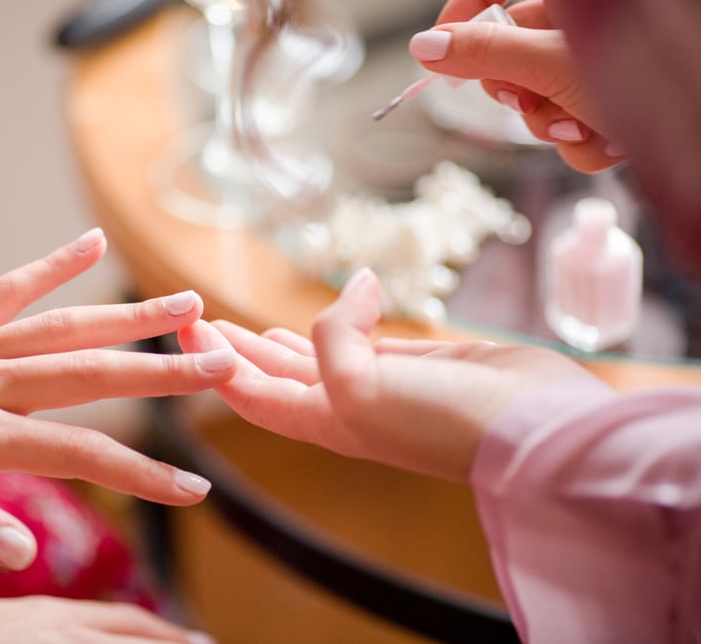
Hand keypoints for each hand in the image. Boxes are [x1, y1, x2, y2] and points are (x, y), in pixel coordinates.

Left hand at [177, 269, 593, 480]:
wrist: (533, 429)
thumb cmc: (442, 421)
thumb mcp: (362, 385)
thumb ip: (334, 337)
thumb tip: (359, 288)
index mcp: (320, 419)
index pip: (247, 390)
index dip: (211, 361)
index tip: (183, 326)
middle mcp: (344, 405)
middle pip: (270, 376)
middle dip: (232, 351)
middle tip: (199, 319)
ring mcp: (380, 384)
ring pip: (314, 357)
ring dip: (275, 342)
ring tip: (244, 323)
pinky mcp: (416, 363)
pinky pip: (364, 337)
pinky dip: (346, 316)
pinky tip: (341, 300)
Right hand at [409, 0, 619, 172]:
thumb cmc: (659, 70)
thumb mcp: (553, 62)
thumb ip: (484, 54)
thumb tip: (424, 47)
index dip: (465, 11)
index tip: (442, 51)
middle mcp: (584, 16)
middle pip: (512, 47)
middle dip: (519, 88)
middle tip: (531, 97)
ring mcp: (598, 57)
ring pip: (539, 92)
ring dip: (552, 121)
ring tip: (587, 121)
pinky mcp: (613, 94)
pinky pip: (571, 116)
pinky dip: (585, 137)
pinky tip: (612, 135)